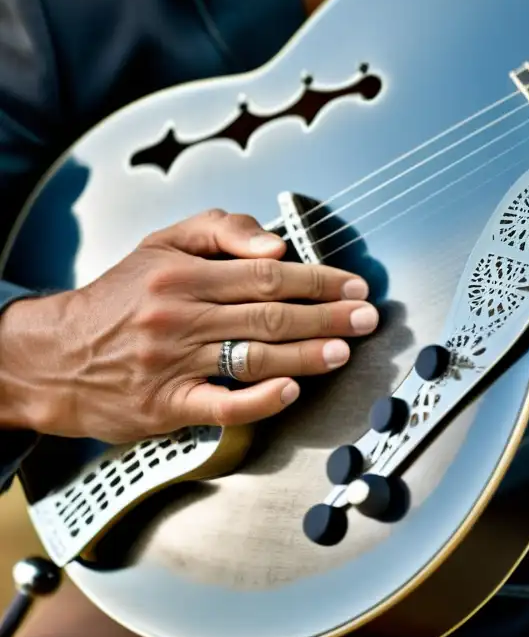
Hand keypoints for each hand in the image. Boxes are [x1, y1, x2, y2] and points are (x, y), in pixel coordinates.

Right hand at [0, 209, 377, 441]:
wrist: (53, 355)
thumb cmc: (120, 297)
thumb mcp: (161, 244)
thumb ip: (221, 232)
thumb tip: (276, 245)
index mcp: (182, 273)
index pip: (267, 274)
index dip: (318, 280)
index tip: (354, 286)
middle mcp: (178, 315)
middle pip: (269, 314)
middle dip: (326, 316)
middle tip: (366, 319)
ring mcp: (173, 363)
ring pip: (253, 357)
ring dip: (306, 355)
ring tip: (343, 351)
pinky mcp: (166, 405)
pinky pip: (222, 404)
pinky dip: (260, 398)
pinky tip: (291, 391)